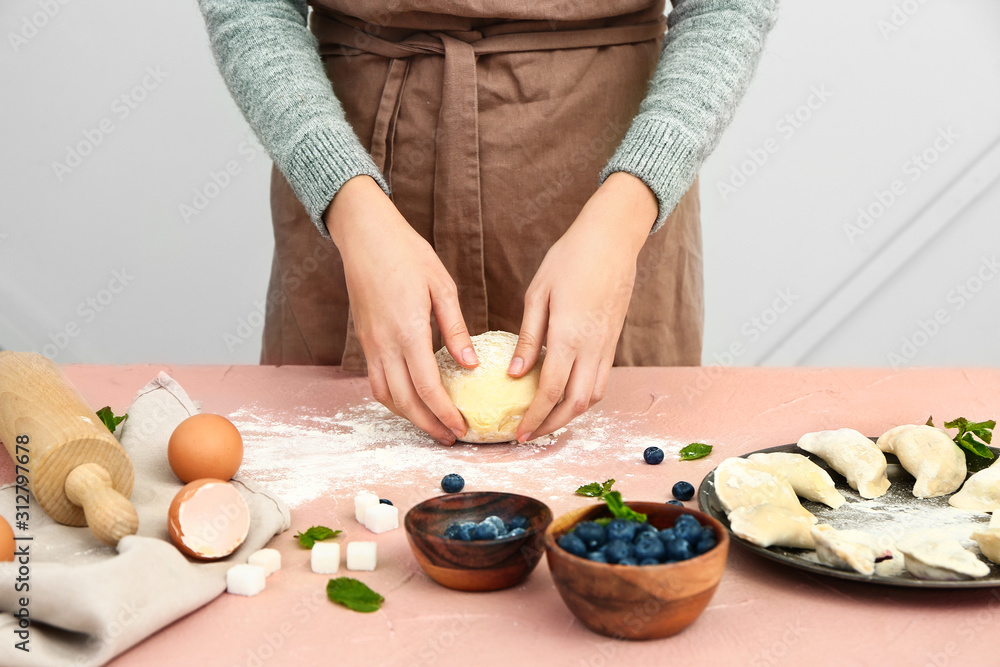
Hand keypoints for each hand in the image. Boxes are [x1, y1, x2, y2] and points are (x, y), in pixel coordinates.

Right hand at [326, 175, 478, 444]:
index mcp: (408, 331)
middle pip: (404, 401)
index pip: (427, 387)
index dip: (445, 413)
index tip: (462, 428)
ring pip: (386, 396)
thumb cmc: (407, 254)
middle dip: (428, 425)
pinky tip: (411, 399)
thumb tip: (471, 365)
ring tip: (432, 424)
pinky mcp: (365, 340)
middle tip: (450, 437)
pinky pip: (375, 380)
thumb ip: (456, 329)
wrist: (365, 236)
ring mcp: (370, 344)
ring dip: (409, 416)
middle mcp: (385, 344)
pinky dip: (393, 398)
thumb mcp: (441, 286)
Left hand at [509, 172, 658, 440]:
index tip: (518, 432)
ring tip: (547, 418)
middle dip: (552, 425)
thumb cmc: (570, 258)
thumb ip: (528, 337)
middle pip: (576, 404)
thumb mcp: (538, 294)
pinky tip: (566, 393)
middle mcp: (592, 347)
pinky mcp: (613, 340)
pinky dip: (584, 396)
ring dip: (571, 414)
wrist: (612, 239)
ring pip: (593, 396)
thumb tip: (515, 375)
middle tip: (530, 434)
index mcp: (569, 336)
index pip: (551, 391)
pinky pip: (601, 380)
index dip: (534, 417)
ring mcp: (607, 345)